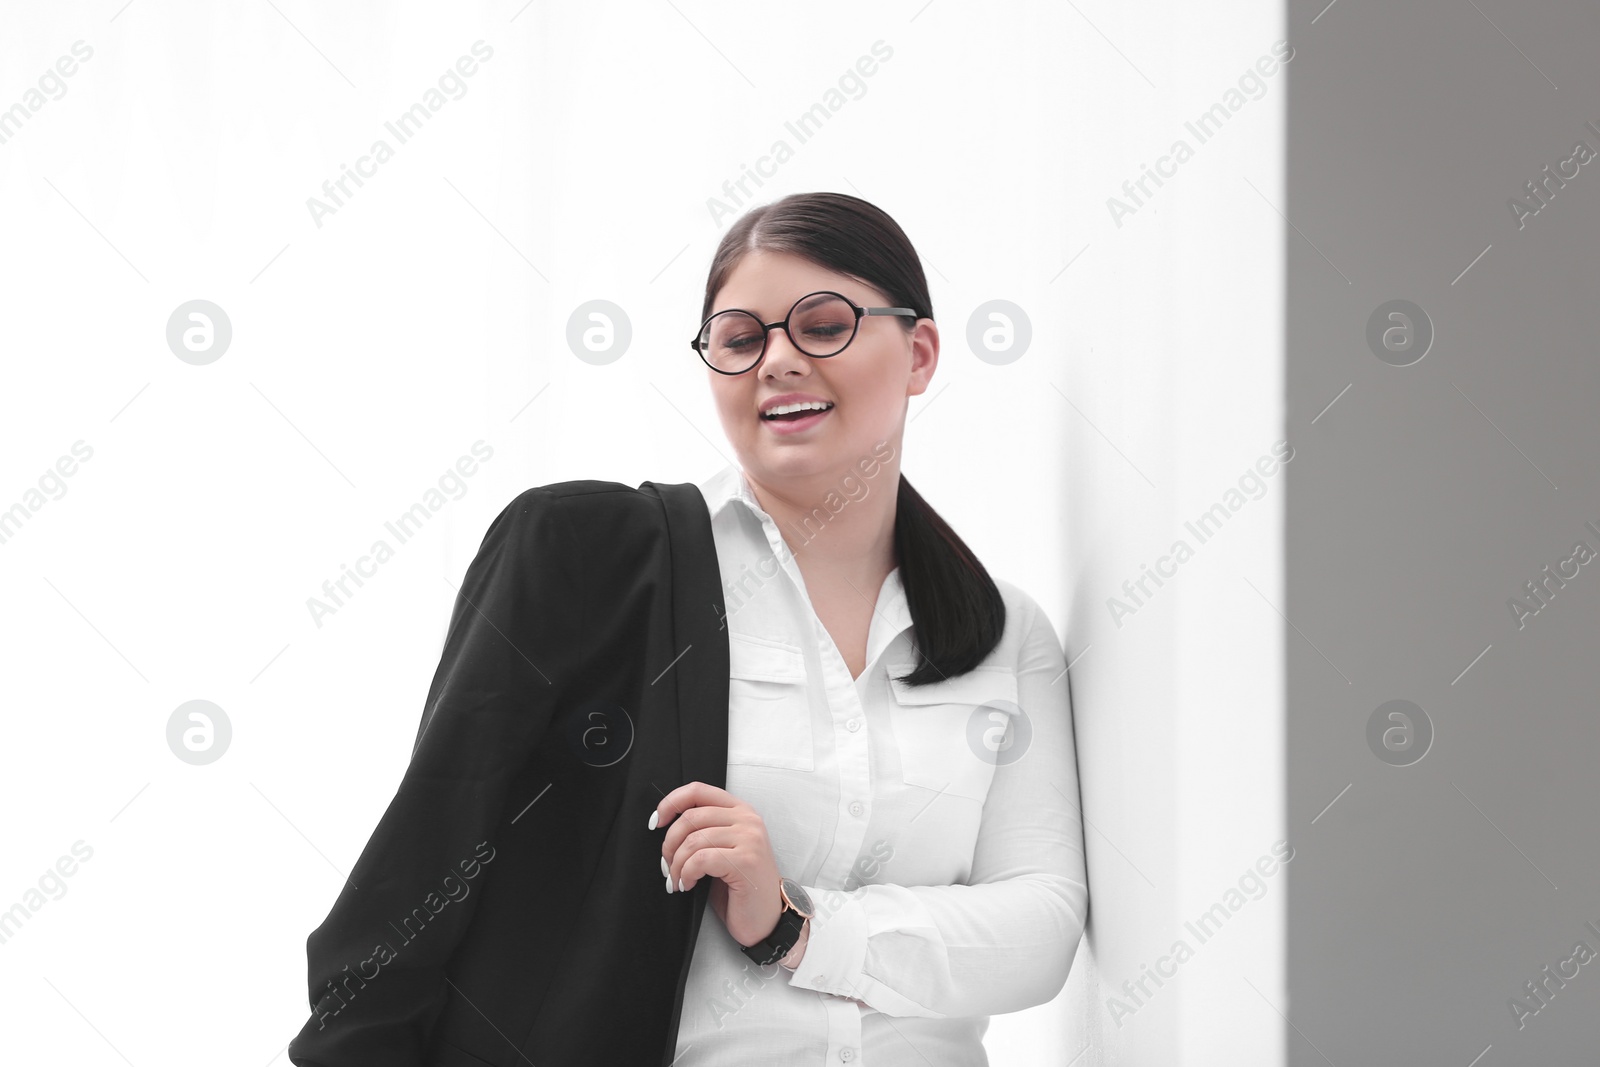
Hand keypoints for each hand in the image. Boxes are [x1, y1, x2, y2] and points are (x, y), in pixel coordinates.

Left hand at [652, 781, 783, 949]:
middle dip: (669, 844)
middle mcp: (748, 819)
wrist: (767, 920)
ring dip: (676, 864)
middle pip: (690, 817)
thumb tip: (665, 825)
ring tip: (677, 881)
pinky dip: (687, 873)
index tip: (655, 823)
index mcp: (740, 810)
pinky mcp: (746, 861)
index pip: (698, 790)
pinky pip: (701, 860)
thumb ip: (704, 829)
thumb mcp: (721, 849)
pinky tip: (688, 885)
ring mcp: (750, 839)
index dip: (670, 802)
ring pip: (693, 840)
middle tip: (667, 867)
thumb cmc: (739, 887)